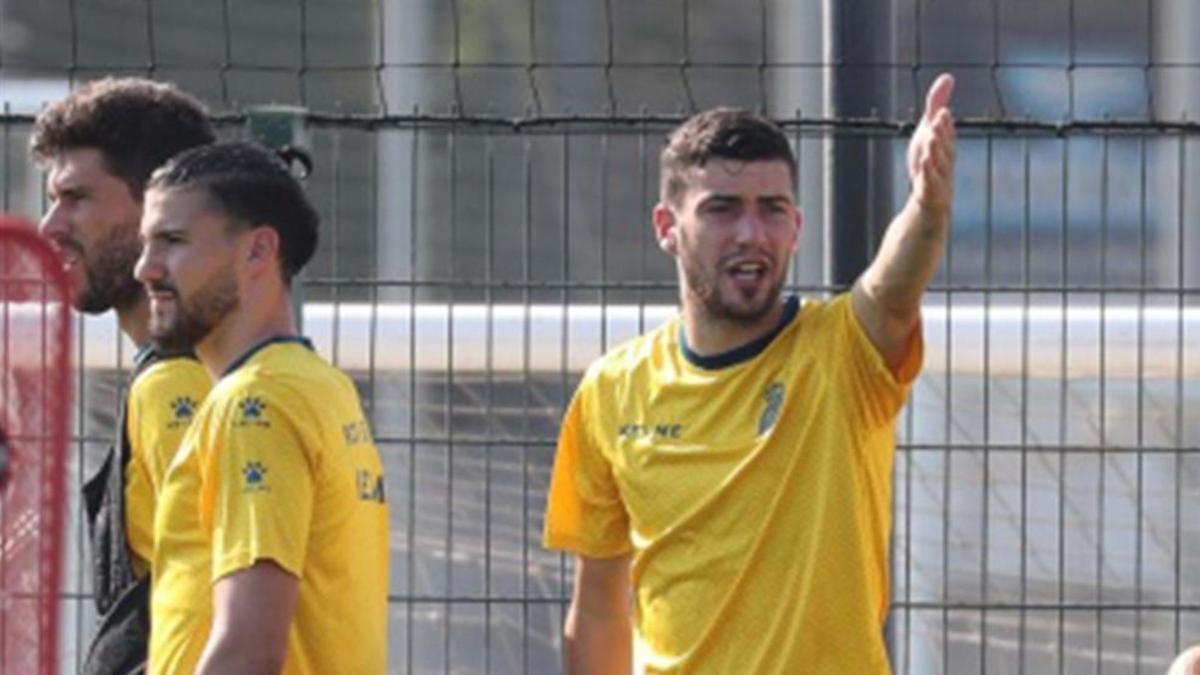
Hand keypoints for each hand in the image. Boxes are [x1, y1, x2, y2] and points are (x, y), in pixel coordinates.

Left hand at [907, 73, 955, 218]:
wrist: (931, 196)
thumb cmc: (931, 158)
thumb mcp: (929, 128)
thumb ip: (936, 104)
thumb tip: (948, 77)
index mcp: (946, 143)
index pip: (947, 131)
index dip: (944, 122)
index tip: (941, 111)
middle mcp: (945, 158)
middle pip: (945, 144)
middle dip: (942, 131)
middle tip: (939, 118)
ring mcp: (939, 174)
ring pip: (939, 161)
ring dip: (936, 149)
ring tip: (930, 137)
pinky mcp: (930, 189)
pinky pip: (929, 180)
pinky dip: (927, 172)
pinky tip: (923, 162)